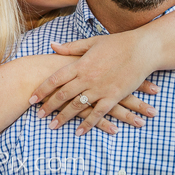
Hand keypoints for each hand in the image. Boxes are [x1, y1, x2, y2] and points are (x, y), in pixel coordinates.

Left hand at [29, 32, 160, 135]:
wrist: (142, 49)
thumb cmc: (117, 43)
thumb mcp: (92, 42)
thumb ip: (71, 47)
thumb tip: (52, 46)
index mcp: (80, 64)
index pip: (55, 79)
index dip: (42, 90)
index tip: (31, 99)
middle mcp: (87, 77)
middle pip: (62, 95)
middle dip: (48, 106)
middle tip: (38, 116)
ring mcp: (100, 88)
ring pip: (77, 106)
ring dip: (63, 117)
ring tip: (52, 126)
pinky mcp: (113, 97)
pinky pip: (97, 114)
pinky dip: (87, 124)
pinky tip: (78, 132)